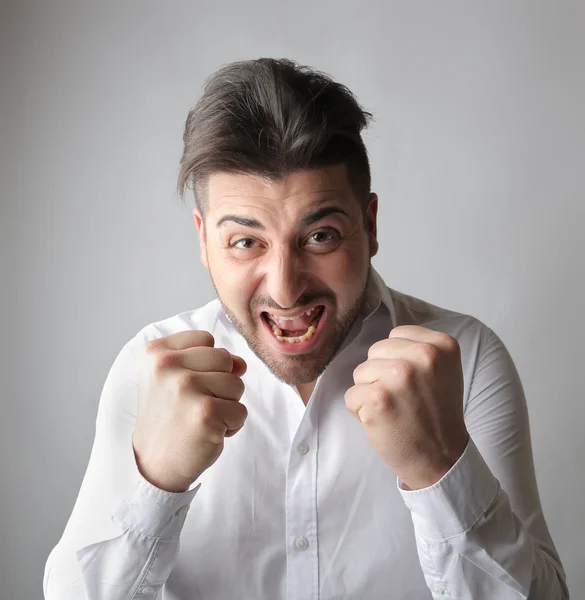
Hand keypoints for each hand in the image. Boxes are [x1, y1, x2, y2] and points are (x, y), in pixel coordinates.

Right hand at [133, 330, 247, 492]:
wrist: (155, 464)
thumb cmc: (170, 418)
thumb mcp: (177, 379)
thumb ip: (208, 361)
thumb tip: (241, 364)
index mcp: (155, 352)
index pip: (206, 339)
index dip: (205, 364)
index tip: (184, 386)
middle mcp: (167, 365)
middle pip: (225, 359)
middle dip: (220, 383)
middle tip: (193, 405)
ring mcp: (186, 387)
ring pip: (237, 384)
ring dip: (227, 405)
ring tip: (200, 418)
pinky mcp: (206, 412)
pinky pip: (241, 410)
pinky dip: (231, 426)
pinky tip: (208, 433)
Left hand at [345, 325, 468, 489]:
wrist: (441, 459)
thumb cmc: (436, 414)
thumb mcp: (442, 370)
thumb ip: (419, 348)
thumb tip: (385, 340)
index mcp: (441, 344)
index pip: (396, 335)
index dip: (396, 359)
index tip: (414, 382)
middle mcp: (423, 355)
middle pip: (375, 351)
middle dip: (380, 374)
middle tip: (403, 399)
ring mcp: (400, 375)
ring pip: (360, 372)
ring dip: (370, 392)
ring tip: (394, 409)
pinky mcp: (378, 397)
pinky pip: (351, 395)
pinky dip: (360, 411)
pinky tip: (383, 421)